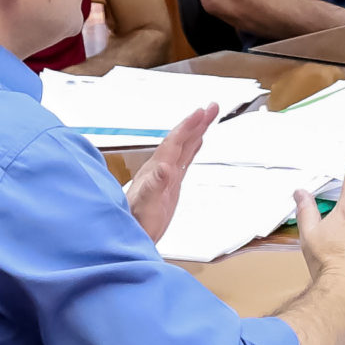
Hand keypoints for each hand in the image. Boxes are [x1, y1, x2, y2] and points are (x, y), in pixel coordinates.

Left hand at [125, 103, 218, 243]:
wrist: (131, 237)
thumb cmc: (136, 223)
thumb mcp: (146, 206)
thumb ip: (154, 186)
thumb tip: (165, 168)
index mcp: (156, 170)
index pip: (174, 142)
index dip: (188, 126)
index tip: (203, 112)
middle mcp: (160, 169)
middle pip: (180, 140)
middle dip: (196, 123)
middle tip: (213, 107)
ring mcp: (165, 176)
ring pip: (183, 147)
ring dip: (196, 131)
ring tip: (208, 118)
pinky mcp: (170, 184)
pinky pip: (184, 160)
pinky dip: (192, 148)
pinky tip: (197, 143)